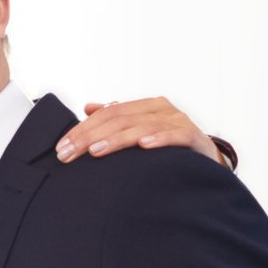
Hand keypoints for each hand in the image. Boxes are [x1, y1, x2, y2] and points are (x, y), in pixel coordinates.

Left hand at [56, 97, 225, 164]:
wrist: (205, 160)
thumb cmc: (168, 147)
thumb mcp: (140, 130)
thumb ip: (117, 119)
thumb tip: (89, 107)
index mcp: (146, 107)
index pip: (108, 113)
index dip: (82, 129)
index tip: (62, 147)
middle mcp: (163, 111)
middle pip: (120, 119)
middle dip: (90, 137)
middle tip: (68, 154)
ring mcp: (180, 123)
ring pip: (143, 127)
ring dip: (117, 140)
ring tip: (95, 151)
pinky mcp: (195, 138)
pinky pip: (177, 136)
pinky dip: (160, 139)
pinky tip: (144, 145)